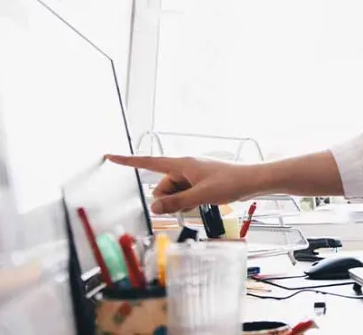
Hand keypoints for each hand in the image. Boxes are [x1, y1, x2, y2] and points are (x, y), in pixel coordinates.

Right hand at [106, 155, 259, 213]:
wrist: (252, 180)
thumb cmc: (229, 182)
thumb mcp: (200, 195)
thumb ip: (176, 202)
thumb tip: (155, 207)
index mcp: (181, 164)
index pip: (148, 162)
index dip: (128, 161)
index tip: (110, 156)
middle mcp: (184, 166)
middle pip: (162, 185)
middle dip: (167, 198)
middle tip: (185, 205)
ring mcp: (192, 174)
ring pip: (173, 192)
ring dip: (179, 201)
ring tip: (199, 202)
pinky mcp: (200, 181)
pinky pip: (184, 193)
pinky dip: (187, 200)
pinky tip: (201, 202)